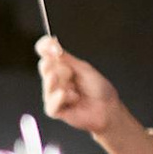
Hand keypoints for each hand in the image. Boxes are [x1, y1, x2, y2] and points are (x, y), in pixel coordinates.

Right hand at [35, 39, 152, 153]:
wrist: (108, 109)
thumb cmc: (99, 89)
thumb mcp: (83, 68)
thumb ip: (66, 58)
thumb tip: (52, 43)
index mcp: (62, 66)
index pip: (46, 52)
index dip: (45, 46)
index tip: (51, 44)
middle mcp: (56, 79)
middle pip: (44, 66)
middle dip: (53, 66)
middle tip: (66, 70)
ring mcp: (54, 94)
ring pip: (47, 84)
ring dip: (61, 84)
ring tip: (73, 89)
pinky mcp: (55, 110)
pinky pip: (50, 103)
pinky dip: (61, 99)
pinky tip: (73, 98)